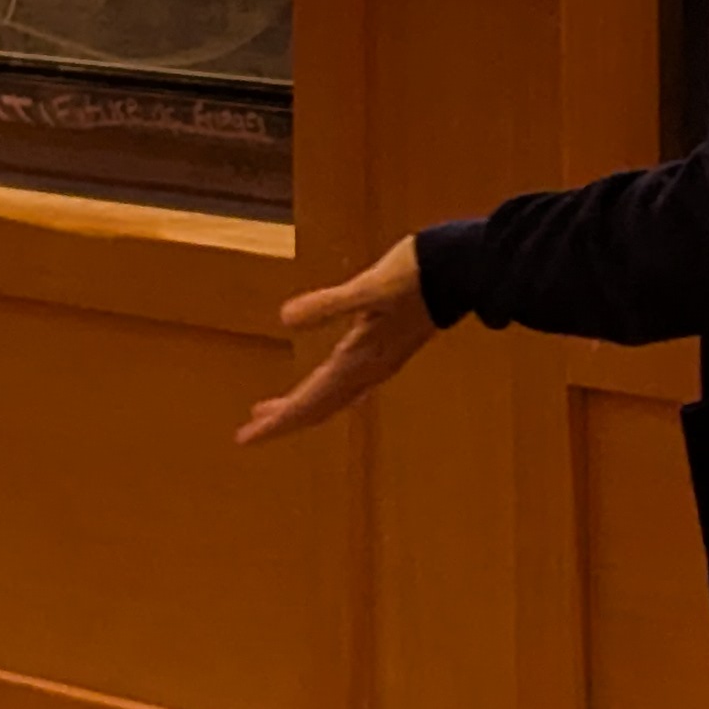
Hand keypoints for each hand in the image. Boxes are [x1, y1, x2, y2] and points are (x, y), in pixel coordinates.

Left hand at [237, 234, 438, 444]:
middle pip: (320, 405)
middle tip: (247, 434)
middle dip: (285, 420)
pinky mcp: (387, 347)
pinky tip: (321, 382)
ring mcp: (381, 360)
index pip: (311, 400)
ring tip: (271, 411)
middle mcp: (370, 368)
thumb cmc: (415, 273)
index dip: (278, 420)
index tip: (246, 438)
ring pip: (333, 396)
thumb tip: (284, 319)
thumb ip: (328, 304)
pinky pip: (348, 382)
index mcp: (361, 359)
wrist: (461, 270)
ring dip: (302, 406)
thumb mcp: (369, 286)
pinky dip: (324, 390)